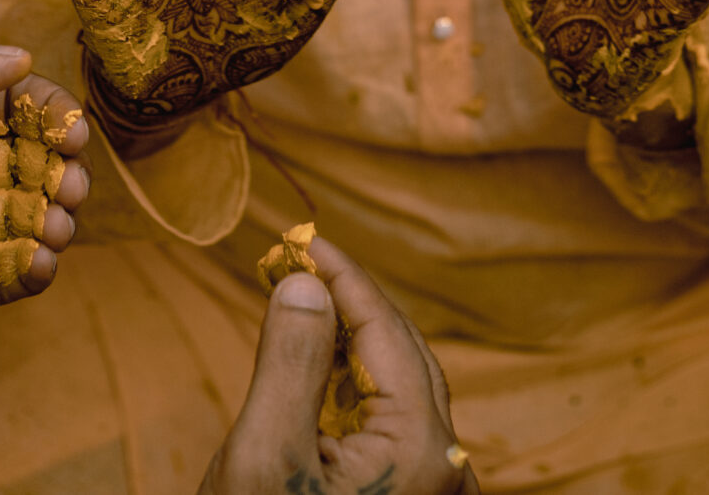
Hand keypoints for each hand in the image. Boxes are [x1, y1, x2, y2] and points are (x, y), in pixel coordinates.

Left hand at [0, 37, 90, 334]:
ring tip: (55, 228)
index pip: (16, 109)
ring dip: (56, 222)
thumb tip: (20, 60)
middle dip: (64, 173)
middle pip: (35, 165)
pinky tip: (39, 262)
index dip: (52, 116)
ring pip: (32, 220)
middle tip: (71, 187)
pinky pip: (10, 276)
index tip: (72, 134)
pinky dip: (36, 271)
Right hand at [201, 234, 473, 494]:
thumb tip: (307, 284)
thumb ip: (290, 365)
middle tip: (294, 264)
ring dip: (351, 343)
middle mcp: (443, 464)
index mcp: (421, 448)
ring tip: (301, 304)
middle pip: (402, 353)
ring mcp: (430, 484)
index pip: (387, 331)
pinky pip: (392, 423)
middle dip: (346, 304)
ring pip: (399, 386)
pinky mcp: (406, 494)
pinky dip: (356, 386)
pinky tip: (320, 366)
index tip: (300, 238)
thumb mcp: (264, 456)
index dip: (342, 276)